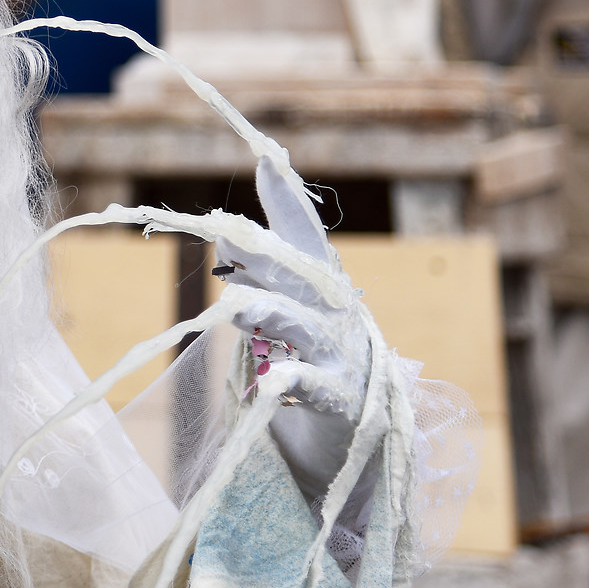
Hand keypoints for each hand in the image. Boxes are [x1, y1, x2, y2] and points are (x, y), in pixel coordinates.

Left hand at [216, 156, 375, 515]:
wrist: (364, 432)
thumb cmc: (322, 357)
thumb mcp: (293, 309)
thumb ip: (262, 273)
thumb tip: (224, 234)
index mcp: (324, 283)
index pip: (303, 234)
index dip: (286, 197)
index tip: (268, 155)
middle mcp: (337, 310)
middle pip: (299, 273)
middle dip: (266, 252)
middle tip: (228, 233)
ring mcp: (340, 353)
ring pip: (301, 326)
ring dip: (271, 313)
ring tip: (240, 307)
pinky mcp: (340, 399)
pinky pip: (313, 388)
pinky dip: (292, 383)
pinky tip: (272, 383)